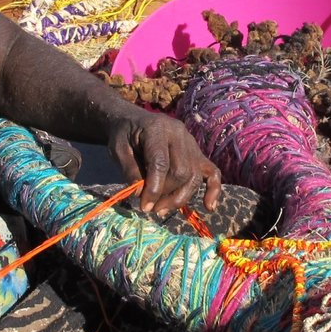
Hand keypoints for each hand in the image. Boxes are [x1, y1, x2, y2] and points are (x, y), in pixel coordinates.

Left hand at [106, 109, 221, 214]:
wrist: (134, 121)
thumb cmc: (124, 135)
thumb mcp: (118, 149)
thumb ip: (129, 170)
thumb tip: (141, 194)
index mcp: (158, 129)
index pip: (161, 162)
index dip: (154, 188)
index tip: (144, 206)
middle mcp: (180, 134)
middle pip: (182, 171)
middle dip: (166, 194)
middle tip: (150, 207)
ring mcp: (192, 143)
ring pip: (195, 176)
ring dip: (180, 198)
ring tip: (161, 210)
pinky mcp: (198, 153)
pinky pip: (212, 172)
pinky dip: (213, 190)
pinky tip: (209, 206)